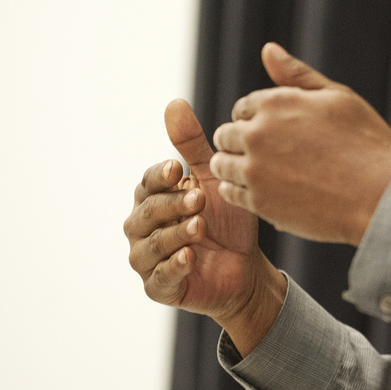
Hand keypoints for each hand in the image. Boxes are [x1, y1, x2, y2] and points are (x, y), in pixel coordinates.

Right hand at [123, 99, 285, 354]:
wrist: (247, 266)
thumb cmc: (227, 219)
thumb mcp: (213, 179)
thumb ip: (192, 145)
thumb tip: (174, 102)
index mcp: (153, 198)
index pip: (147, 182)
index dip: (160, 176)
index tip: (178, 169)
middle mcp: (142, 227)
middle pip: (147, 212)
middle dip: (173, 205)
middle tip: (200, 198)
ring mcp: (147, 259)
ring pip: (152, 244)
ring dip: (176, 233)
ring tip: (200, 225)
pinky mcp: (158, 287)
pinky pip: (160, 278)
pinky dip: (174, 266)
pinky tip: (190, 257)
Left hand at [208, 43, 390, 245]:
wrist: (380, 198)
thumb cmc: (367, 145)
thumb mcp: (339, 98)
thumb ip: (298, 75)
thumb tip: (268, 49)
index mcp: (276, 103)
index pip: (243, 107)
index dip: (257, 118)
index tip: (276, 131)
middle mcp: (258, 134)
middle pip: (226, 134)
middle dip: (241, 141)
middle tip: (269, 154)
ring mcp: (255, 170)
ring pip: (222, 164)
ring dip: (235, 166)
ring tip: (265, 173)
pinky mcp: (258, 202)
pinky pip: (230, 193)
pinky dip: (240, 191)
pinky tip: (265, 191)